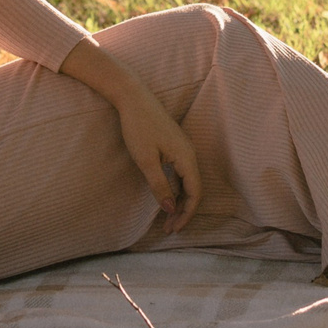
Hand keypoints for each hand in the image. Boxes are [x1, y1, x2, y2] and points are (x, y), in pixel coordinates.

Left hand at [57, 38, 204, 233]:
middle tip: (168, 229)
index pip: (195, 193)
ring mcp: (183, 149)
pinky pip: (181, 173)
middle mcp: (190, 154)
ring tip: (167, 219)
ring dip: (179, 201)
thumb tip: (171, 209)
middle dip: (183, 211)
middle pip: (193, 189)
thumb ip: (160, 186)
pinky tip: (166, 197)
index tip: (173, 230)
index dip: (186, 214)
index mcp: (187, 158)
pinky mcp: (175, 146)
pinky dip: (176, 188)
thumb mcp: (146, 160)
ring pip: (187, 182)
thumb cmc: (138, 127)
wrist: (133, 97)